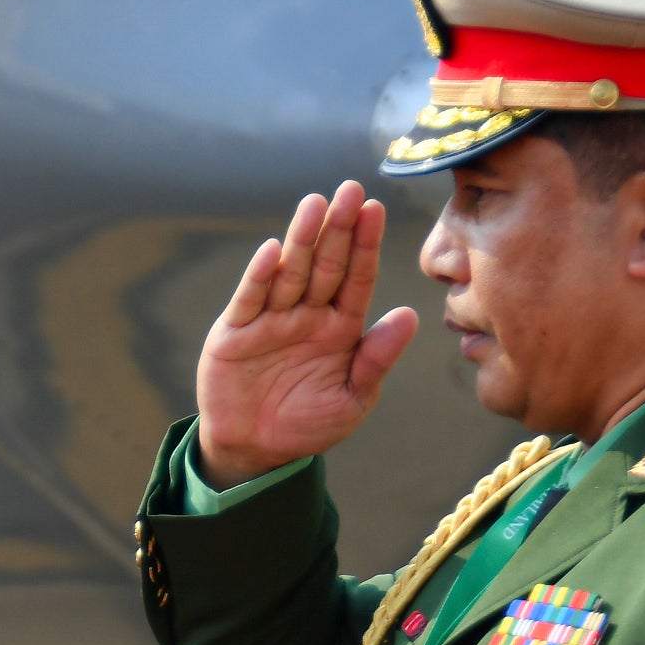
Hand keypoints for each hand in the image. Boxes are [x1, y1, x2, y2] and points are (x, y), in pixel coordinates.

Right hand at [194, 181, 422, 484]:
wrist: (256, 452)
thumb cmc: (308, 425)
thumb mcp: (352, 399)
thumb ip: (377, 358)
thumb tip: (409, 314)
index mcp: (340, 327)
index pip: (356, 278)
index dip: (365, 244)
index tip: (376, 209)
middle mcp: (306, 316)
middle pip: (325, 265)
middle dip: (338, 228)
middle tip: (350, 191)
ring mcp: (270, 321)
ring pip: (290, 273)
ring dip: (302, 239)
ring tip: (315, 205)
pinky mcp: (235, 334)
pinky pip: (250, 301)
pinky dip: (259, 277)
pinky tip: (271, 251)